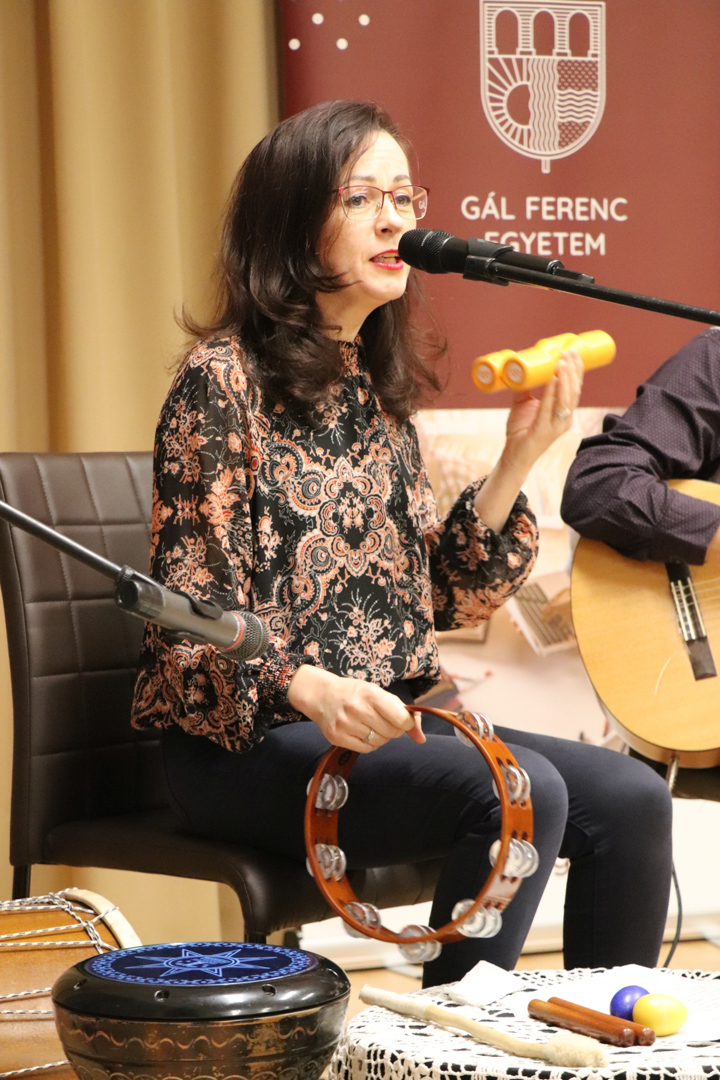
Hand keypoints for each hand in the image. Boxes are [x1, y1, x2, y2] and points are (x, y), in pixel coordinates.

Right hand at [287, 666, 425, 751]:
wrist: (322, 695)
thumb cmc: (355, 693)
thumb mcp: (378, 694)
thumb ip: (402, 712)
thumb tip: (421, 738)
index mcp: (371, 694)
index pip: (401, 719)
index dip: (406, 723)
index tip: (402, 721)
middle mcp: (357, 709)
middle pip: (391, 732)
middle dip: (393, 730)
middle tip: (384, 721)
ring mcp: (345, 724)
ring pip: (379, 742)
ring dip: (381, 737)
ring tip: (371, 725)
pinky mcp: (337, 737)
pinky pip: (366, 749)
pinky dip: (369, 744)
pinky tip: (363, 732)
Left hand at [473, 348, 582, 532]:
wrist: (514, 456)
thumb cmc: (521, 431)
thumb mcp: (523, 404)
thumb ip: (524, 388)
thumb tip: (519, 367)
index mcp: (564, 413)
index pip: (575, 388)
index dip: (577, 371)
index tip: (574, 352)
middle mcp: (565, 419)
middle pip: (574, 391)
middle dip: (573, 370)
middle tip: (569, 352)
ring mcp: (556, 426)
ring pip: (566, 399)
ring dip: (565, 378)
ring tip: (562, 361)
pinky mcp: (544, 431)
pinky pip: (549, 408)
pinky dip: (552, 391)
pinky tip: (553, 378)